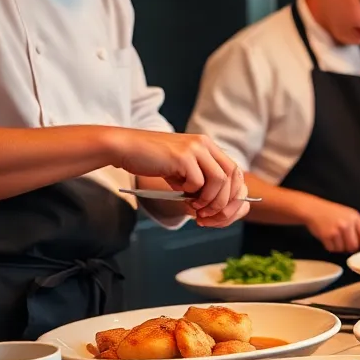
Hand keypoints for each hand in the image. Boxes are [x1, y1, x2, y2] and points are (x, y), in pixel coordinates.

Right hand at [110, 128, 245, 223]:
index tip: (220, 211)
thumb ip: (200, 182)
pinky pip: (197, 182)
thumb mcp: (182, 170)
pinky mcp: (183, 156)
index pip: (234, 171)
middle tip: (209, 215)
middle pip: (232, 176)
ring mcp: (195, 148)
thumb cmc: (152, 162)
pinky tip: (179, 193)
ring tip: (195, 207)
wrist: (125, 148)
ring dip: (210, 200)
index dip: (232, 194)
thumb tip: (219, 207)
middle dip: (225, 201)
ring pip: (219, 180)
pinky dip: (191, 193)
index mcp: (208, 146)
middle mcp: (205, 144)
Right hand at [303, 197, 359, 252]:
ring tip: (335, 237)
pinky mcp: (326, 236)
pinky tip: (328, 238)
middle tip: (344, 241)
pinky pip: (333, 249)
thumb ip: (358, 227)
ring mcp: (336, 231)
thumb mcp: (348, 215)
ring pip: (343, 249)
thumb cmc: (331, 213)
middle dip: (350, 246)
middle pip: (354, 246)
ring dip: (339, 246)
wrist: (314, 209)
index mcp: (355, 218)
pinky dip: (330, 246)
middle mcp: (347, 224)